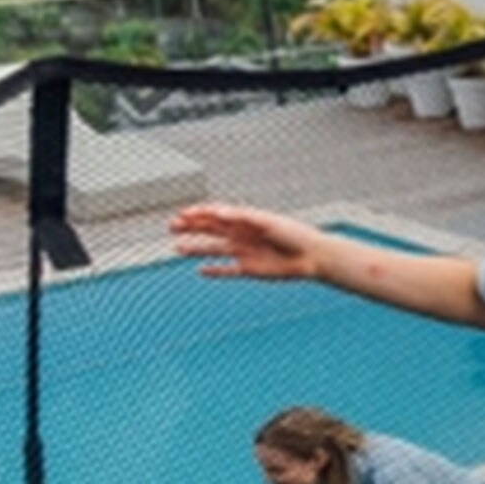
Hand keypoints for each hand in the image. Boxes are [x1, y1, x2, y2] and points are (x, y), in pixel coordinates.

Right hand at [169, 203, 318, 281]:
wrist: (312, 256)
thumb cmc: (293, 234)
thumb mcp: (267, 221)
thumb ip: (242, 216)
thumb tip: (218, 212)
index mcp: (245, 219)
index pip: (216, 213)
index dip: (199, 212)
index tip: (183, 214)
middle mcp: (242, 234)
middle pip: (211, 229)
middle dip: (191, 227)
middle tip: (172, 227)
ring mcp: (245, 251)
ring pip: (214, 249)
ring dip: (196, 248)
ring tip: (178, 248)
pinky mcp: (250, 269)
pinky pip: (228, 270)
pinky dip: (215, 271)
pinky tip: (200, 271)